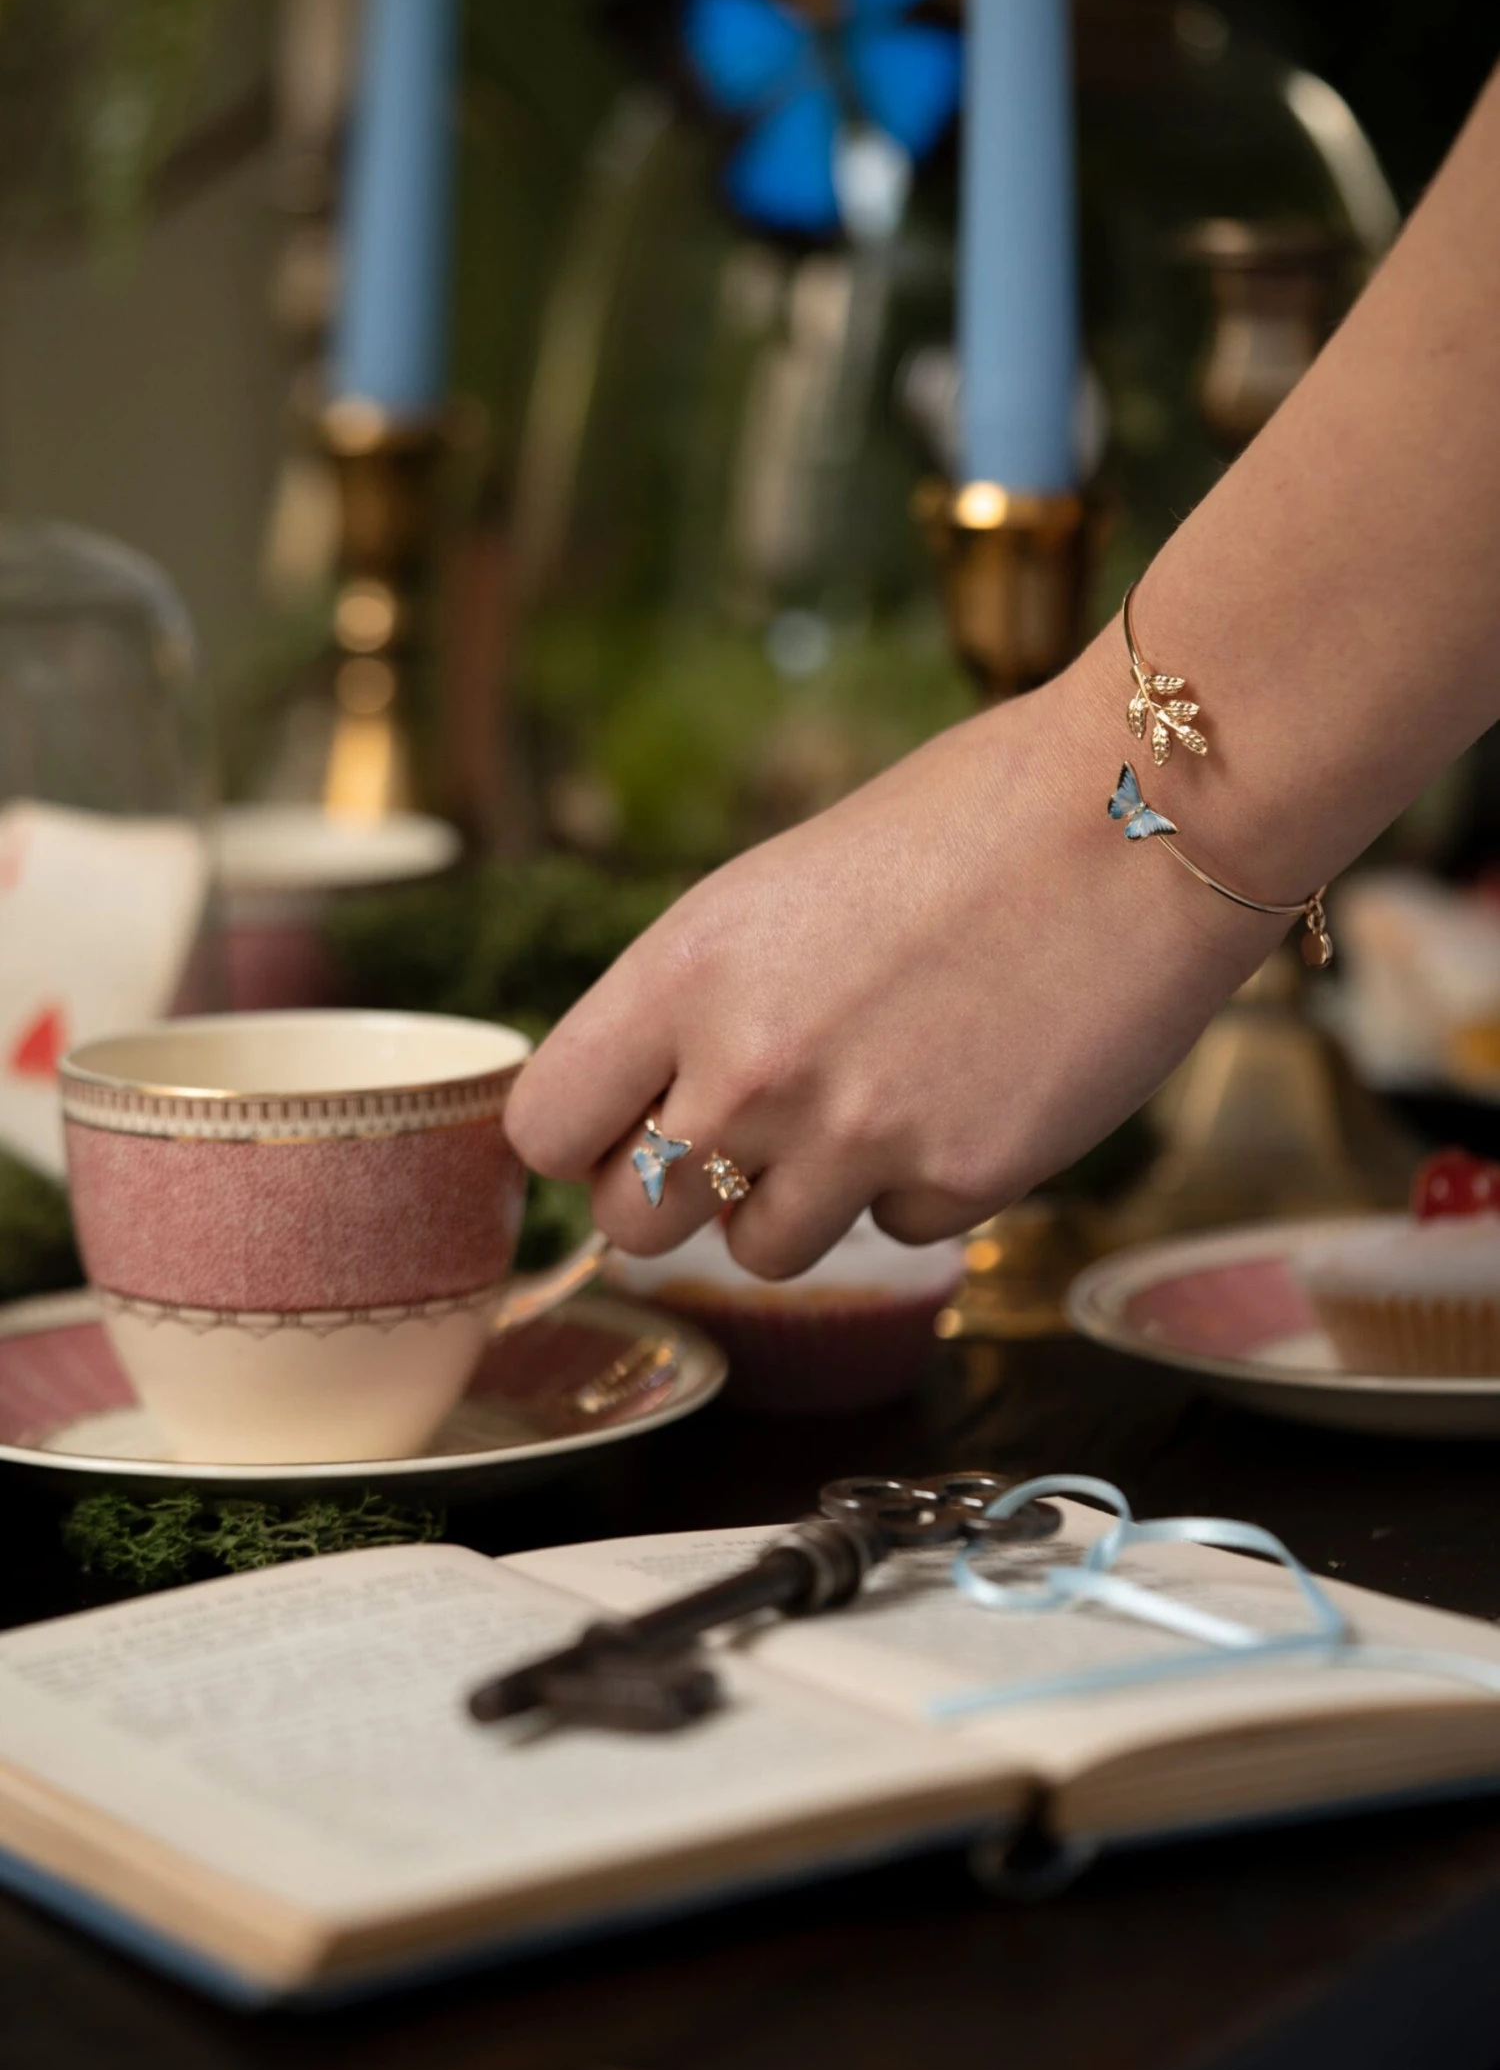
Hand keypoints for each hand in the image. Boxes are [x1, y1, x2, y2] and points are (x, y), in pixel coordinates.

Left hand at [504, 645, 1282, 1277]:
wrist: (1145, 816)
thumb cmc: (966, 822)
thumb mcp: (781, 892)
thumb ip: (702, 1005)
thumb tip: (655, 1100)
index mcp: (684, 971)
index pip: (543, 1127)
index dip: (581, 1136)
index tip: (620, 1125)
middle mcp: (748, 1073)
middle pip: (629, 1225)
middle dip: (674, 1195)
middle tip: (744, 1138)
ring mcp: (853, 1141)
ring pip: (758, 1253)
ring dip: (800, 1201)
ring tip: (877, 1095)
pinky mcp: (959, 1186)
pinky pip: (892, 1232)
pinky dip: (918, 1186)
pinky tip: (972, 1089)